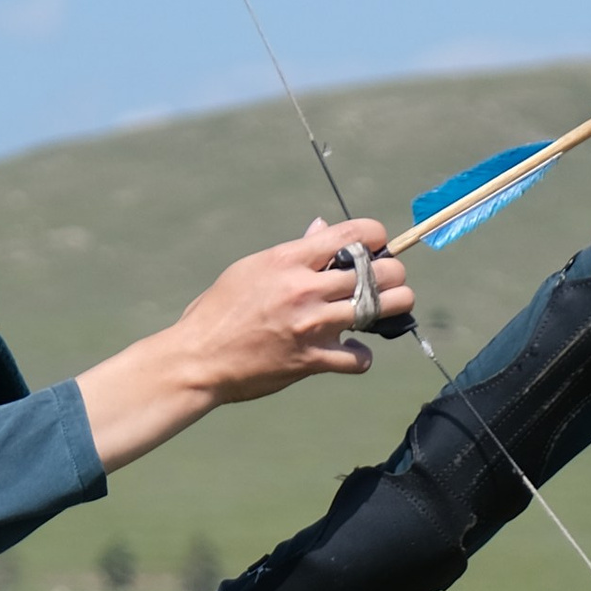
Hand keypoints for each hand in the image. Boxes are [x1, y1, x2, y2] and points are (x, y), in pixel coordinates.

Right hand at [76, 222, 415, 471]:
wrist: (198, 359)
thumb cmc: (218, 312)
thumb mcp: (251, 268)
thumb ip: (293, 251)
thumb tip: (321, 229)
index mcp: (289, 259)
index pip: (354, 233)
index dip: (376, 236)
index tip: (377, 245)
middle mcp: (305, 288)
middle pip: (380, 272)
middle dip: (393, 274)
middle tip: (388, 283)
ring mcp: (311, 325)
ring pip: (381, 309)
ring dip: (392, 309)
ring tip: (384, 311)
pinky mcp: (311, 360)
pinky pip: (359, 359)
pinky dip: (361, 356)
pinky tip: (351, 351)